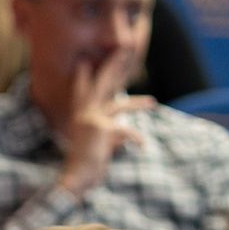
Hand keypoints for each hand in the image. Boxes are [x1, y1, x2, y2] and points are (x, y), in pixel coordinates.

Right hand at [57, 49, 153, 193]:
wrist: (76, 178)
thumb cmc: (85, 166)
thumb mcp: (98, 146)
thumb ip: (110, 135)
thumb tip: (124, 134)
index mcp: (81, 117)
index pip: (82, 92)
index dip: (84, 79)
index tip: (84, 63)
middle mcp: (85, 114)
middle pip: (101, 86)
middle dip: (112, 68)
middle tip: (122, 51)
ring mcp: (93, 119)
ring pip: (120, 105)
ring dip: (138, 104)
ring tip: (152, 103)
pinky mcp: (103, 129)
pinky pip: (127, 130)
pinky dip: (136, 138)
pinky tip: (142, 146)